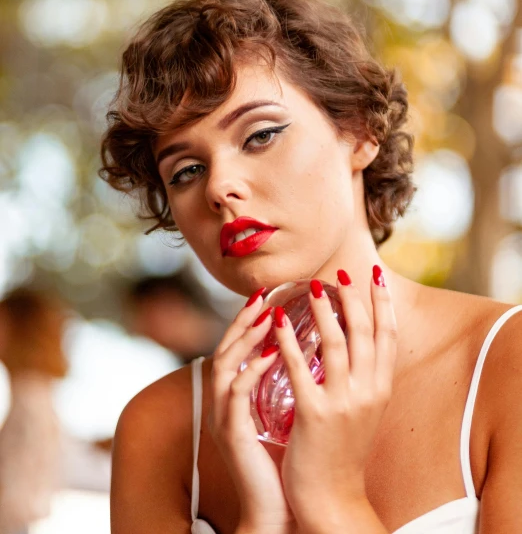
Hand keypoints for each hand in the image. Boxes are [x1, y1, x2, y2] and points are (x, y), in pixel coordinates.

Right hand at [208, 289, 295, 533]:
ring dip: (247, 338)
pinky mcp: (232, 433)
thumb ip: (294, 382)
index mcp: (240, 397)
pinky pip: (236, 393)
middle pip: (225, 348)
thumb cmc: (289, 461)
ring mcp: (225, 417)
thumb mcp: (291, 412)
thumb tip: (318, 349)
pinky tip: (272, 354)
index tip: (267, 296)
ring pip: (225, 364)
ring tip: (269, 315)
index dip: (250, 321)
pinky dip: (252, 370)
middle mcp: (226, 403)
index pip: (239, 348)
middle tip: (262, 296)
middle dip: (243, 320)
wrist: (282, 510)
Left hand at [276, 267, 397, 529]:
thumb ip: (364, 376)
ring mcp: (343, 404)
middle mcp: (368, 393)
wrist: (331, 498)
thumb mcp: (364, 410)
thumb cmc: (342, 450)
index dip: (383, 302)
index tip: (376, 274)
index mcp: (382, 390)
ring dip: (324, 310)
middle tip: (340, 272)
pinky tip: (277, 323)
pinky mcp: (315, 415)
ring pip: (336, 344)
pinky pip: (300, 369)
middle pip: (365, 333)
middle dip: (354, 297)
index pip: (389, 336)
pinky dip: (288, 341)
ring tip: (313, 286)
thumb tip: (356, 337)